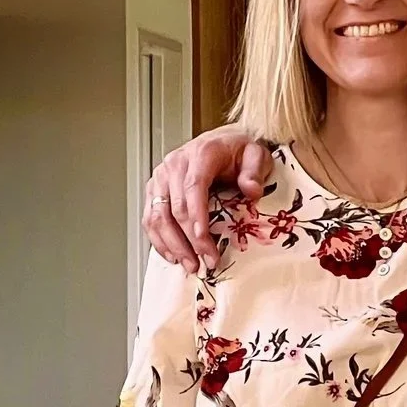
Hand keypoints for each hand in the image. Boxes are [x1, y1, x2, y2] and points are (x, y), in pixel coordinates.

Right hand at [145, 125, 269, 273]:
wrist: (223, 142)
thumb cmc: (239, 151)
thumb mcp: (257, 155)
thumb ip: (255, 171)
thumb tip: (251, 191)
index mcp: (200, 154)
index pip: (193, 188)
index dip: (196, 218)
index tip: (204, 242)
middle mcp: (174, 164)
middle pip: (174, 208)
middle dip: (189, 240)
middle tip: (205, 263)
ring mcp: (161, 177)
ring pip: (157, 215)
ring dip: (172, 244)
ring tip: (189, 265)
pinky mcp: (155, 188)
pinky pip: (150, 217)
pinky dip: (159, 239)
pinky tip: (172, 255)